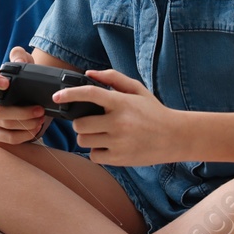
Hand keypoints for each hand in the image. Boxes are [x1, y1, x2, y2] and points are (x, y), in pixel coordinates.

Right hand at [0, 46, 51, 145]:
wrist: (26, 98)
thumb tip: (18, 61)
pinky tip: (35, 129)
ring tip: (40, 119)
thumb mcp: (25, 65)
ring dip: (25, 124)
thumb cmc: (23, 81)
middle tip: (40, 110)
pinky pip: (5, 138)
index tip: (7, 84)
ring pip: (3, 124)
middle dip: (21, 112)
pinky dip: (22, 135)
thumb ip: (21, 57)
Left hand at [58, 69, 180, 166]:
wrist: (176, 137)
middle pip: (80, 124)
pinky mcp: (120, 159)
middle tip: (92, 121)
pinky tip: (109, 146)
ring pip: (84, 140)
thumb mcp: (137, 90)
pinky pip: (94, 156)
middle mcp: (118, 122)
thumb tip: (88, 74)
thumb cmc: (154, 111)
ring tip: (101, 134)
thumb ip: (113, 78)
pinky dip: (97, 152)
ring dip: (88, 137)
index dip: (70, 94)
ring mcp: (118, 142)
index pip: (89, 94)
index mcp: (121, 103)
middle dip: (81, 122)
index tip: (57, 96)